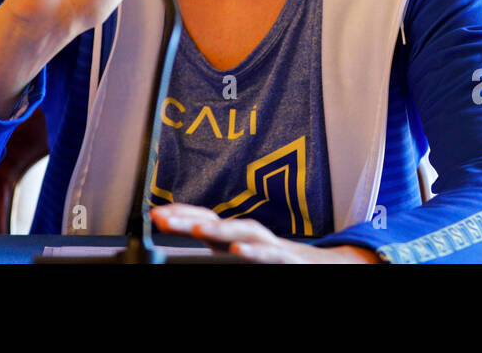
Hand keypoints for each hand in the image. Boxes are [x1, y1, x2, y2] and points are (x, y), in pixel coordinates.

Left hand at [150, 203, 378, 263]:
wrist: (326, 267)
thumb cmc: (277, 262)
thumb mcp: (243, 255)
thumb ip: (218, 250)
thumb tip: (189, 236)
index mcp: (236, 236)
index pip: (204, 219)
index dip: (181, 215)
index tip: (155, 214)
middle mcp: (252, 235)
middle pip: (216, 221)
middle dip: (188, 218)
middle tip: (161, 218)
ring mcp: (270, 246)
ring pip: (243, 232)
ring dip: (218, 230)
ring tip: (194, 230)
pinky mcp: (287, 260)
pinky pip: (269, 255)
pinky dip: (254, 251)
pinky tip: (238, 251)